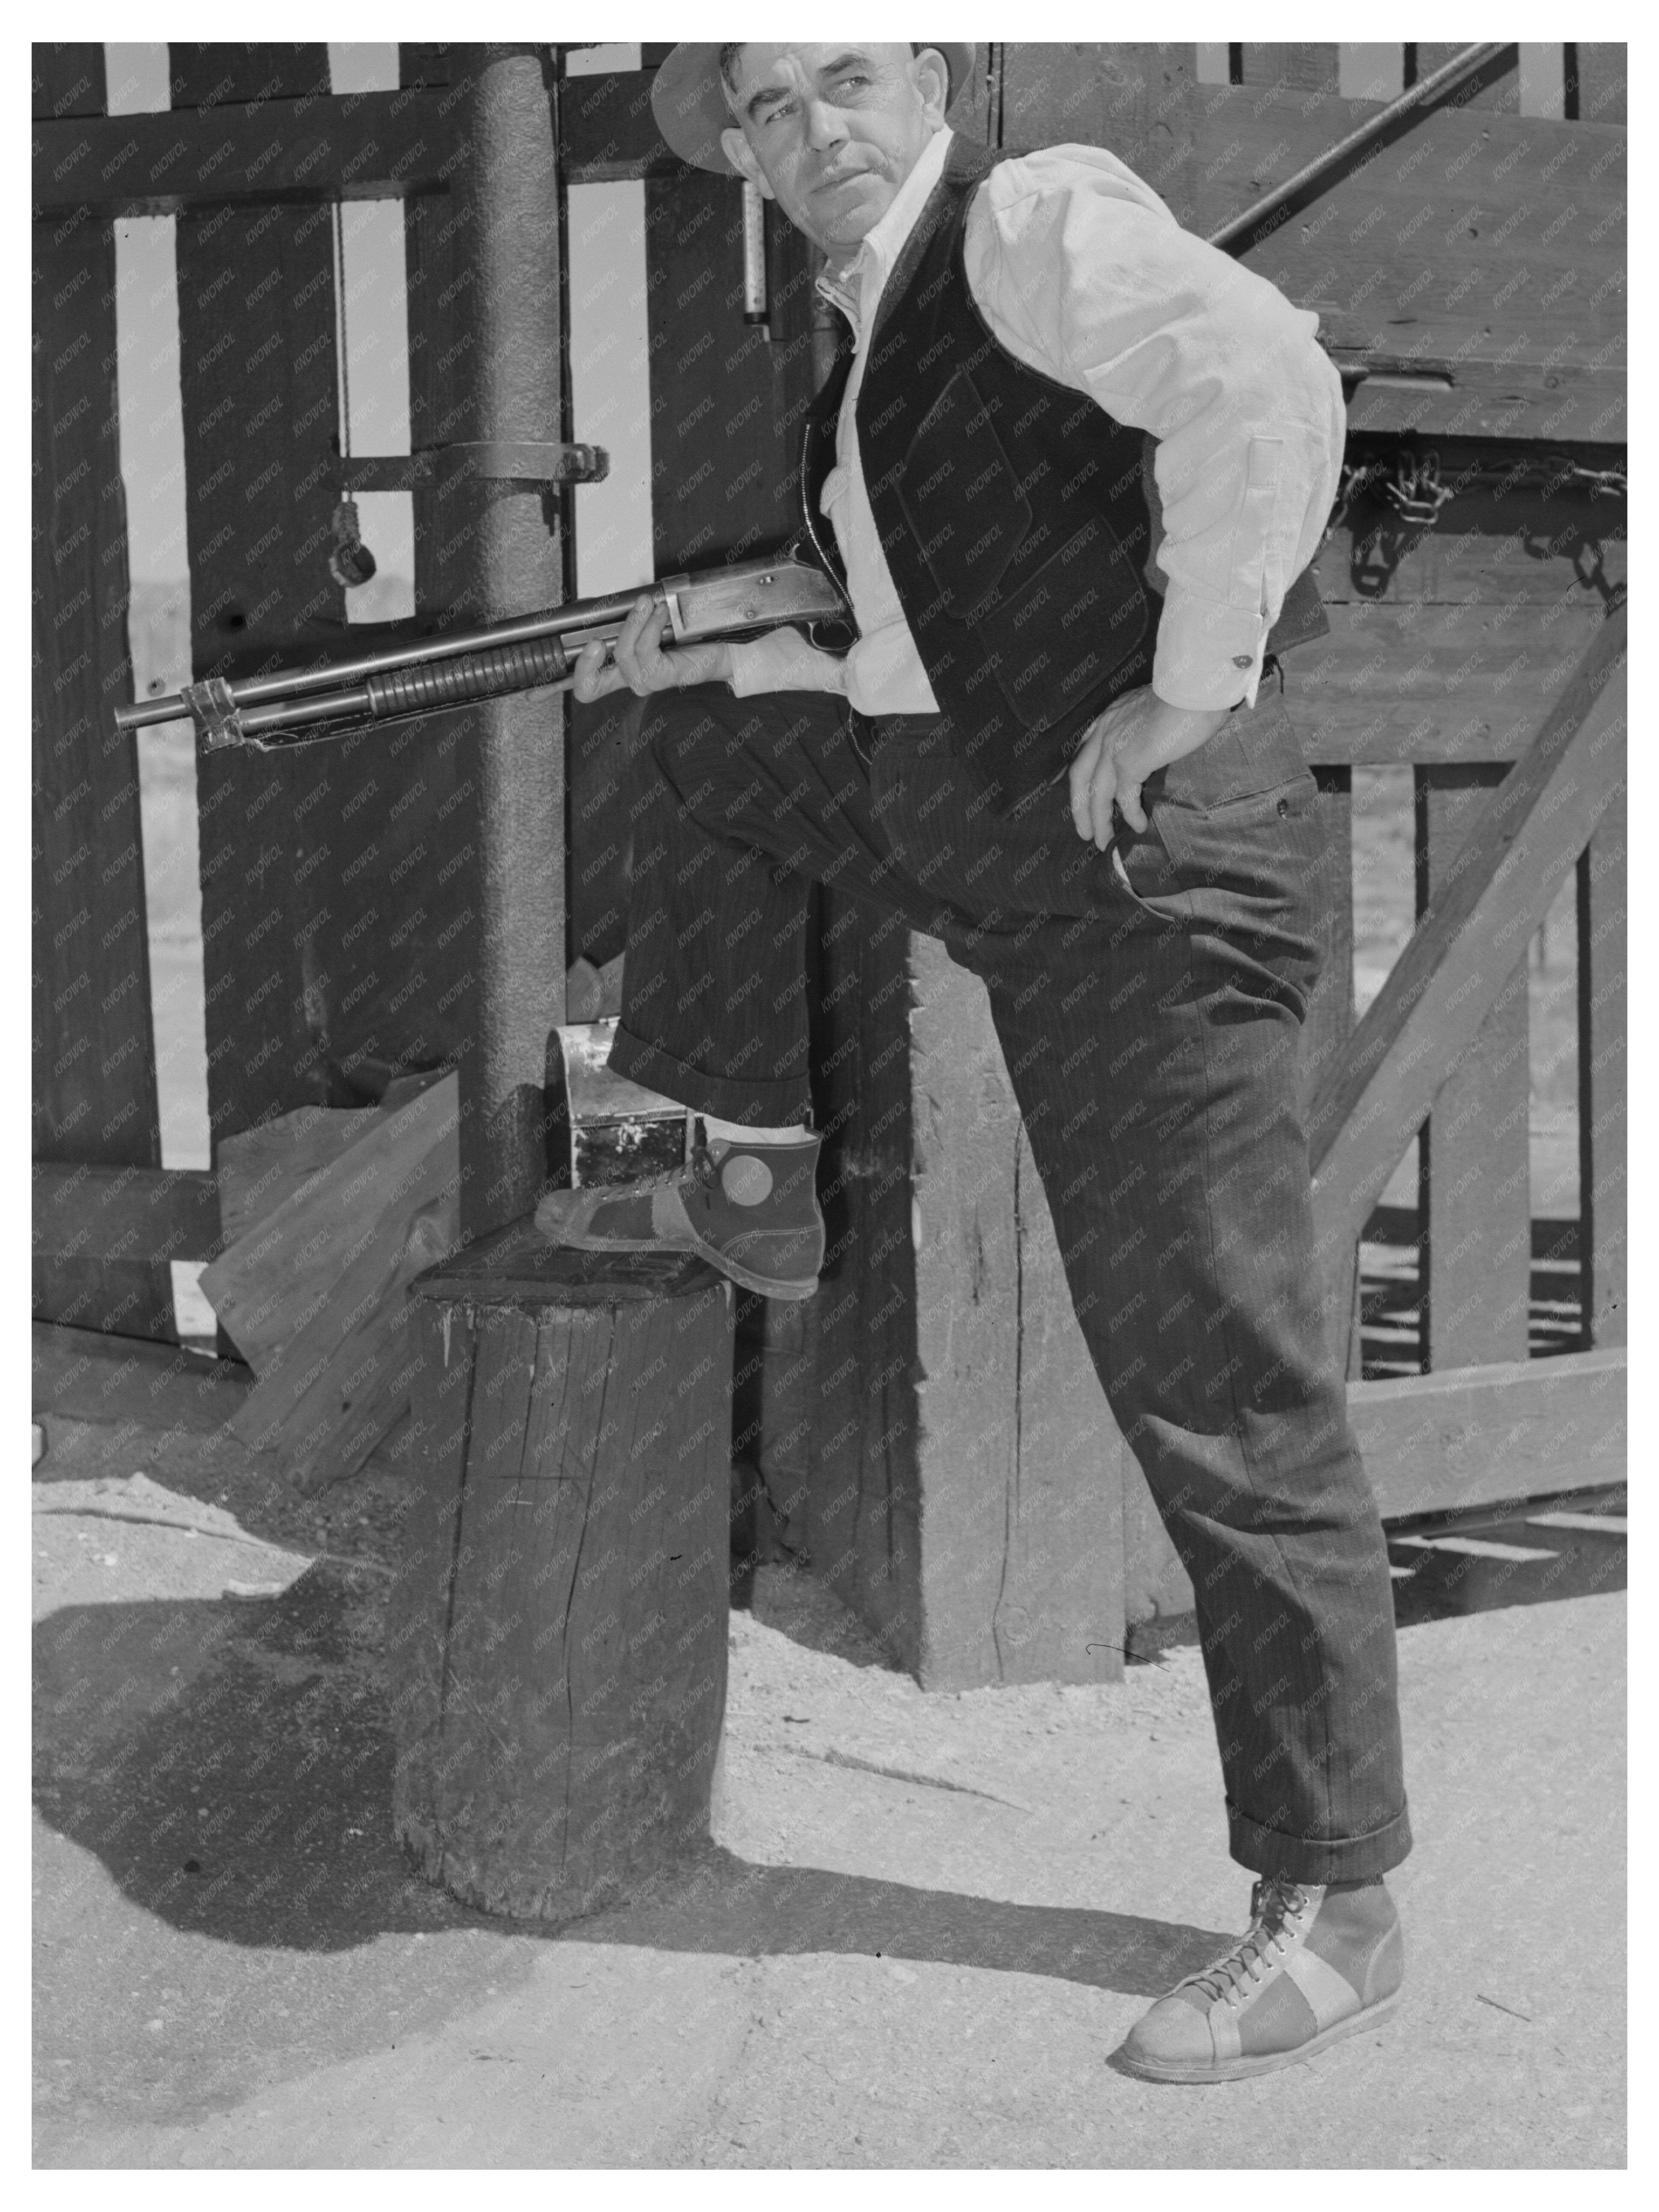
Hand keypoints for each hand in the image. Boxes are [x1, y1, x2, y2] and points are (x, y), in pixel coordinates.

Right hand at [570, 595, 735, 702]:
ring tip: (647, 602)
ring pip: (622, 653)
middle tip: (596, 639)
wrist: (720, 646)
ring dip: (633, 622)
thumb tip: (605, 604)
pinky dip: (651, 624)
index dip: (566, 682)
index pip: (585, 686)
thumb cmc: (686, 635)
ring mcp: (645, 682)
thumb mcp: (646, 625)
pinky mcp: (661, 677)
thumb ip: (625, 620)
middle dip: (587, 660)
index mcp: (620, 671)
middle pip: (589, 686)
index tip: (547, 679)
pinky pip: (645, 647)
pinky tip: (660, 611)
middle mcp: (630, 680)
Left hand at [1067, 686, 1233, 847]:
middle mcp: (1105, 731)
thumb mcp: (1155, 707)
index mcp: (1109, 717)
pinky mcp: (1130, 760)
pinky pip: (1124, 796)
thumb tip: (1156, 744)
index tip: (1082, 797)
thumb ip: (1145, 725)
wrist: (1195, 687)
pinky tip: (1139, 826)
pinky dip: (1130, 814)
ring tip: (1105, 842)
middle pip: (1079, 777)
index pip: (1084, 752)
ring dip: (1099, 821)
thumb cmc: (1187, 694)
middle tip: (1085, 832)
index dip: (1082, 779)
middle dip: (1079, 808)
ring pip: (1097, 793)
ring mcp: (1114, 746)